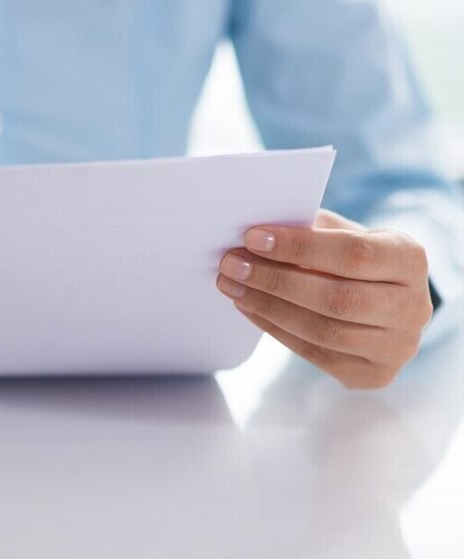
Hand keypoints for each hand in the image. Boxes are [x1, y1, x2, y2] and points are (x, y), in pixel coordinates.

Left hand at [216, 209, 433, 388]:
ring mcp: (396, 347)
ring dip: (267, 306)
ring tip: (232, 286)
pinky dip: (274, 328)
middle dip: (274, 280)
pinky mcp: (372, 374)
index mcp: (410, 260)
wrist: (389, 302)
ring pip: (321, 330)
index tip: (253, 237)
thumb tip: (257, 233)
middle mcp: (414, 308)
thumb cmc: (357, 257)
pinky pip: (313, 352)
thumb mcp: (346, 233)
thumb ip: (312, 230)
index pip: (352, 254)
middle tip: (231, 264)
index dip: (299, 247)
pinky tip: (247, 307)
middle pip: (335, 298)